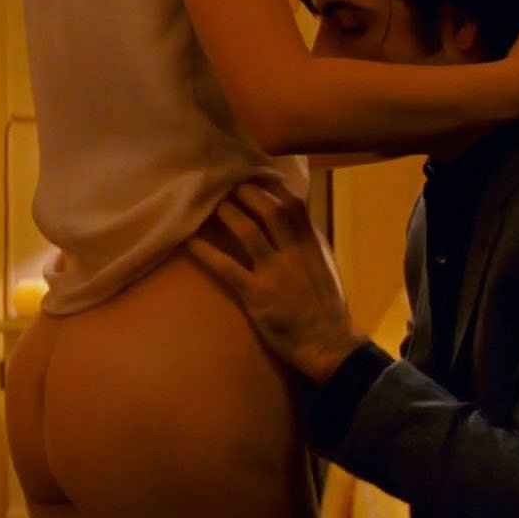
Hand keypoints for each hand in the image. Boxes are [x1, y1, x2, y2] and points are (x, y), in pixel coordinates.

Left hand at [186, 181, 365, 383]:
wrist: (328, 342)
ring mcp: (275, 272)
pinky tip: (191, 242)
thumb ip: (307, 243)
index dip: (273, 186)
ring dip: (229, 214)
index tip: (257, 174)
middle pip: (270, 210)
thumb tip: (291, 221)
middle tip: (230, 186)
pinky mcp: (257, 295)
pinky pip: (227, 268)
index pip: (294, 204)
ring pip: (249, 232)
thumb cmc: (326, 307)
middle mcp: (295, 252)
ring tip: (214, 205)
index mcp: (312, 244)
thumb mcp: (324, 266)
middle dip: (248, 193)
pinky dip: (207, 252)